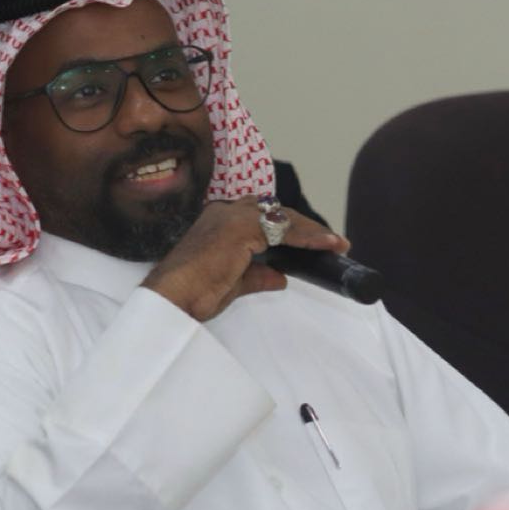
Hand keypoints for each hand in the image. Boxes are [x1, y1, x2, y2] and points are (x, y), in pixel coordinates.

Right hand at [141, 196, 350, 320]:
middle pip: (276, 212)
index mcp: (219, 221)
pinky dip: (307, 237)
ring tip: (335, 245)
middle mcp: (225, 211)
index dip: (293, 230)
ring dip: (311, 232)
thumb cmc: (192, 293)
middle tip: (332, 243)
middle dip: (306, 228)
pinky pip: (283, 228)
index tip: (317, 244)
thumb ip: (258, 275)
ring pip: (282, 217)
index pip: (264, 218)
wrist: (173, 298)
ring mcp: (233, 215)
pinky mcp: (241, 226)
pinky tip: (325, 245)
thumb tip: (281, 277)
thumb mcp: (233, 283)